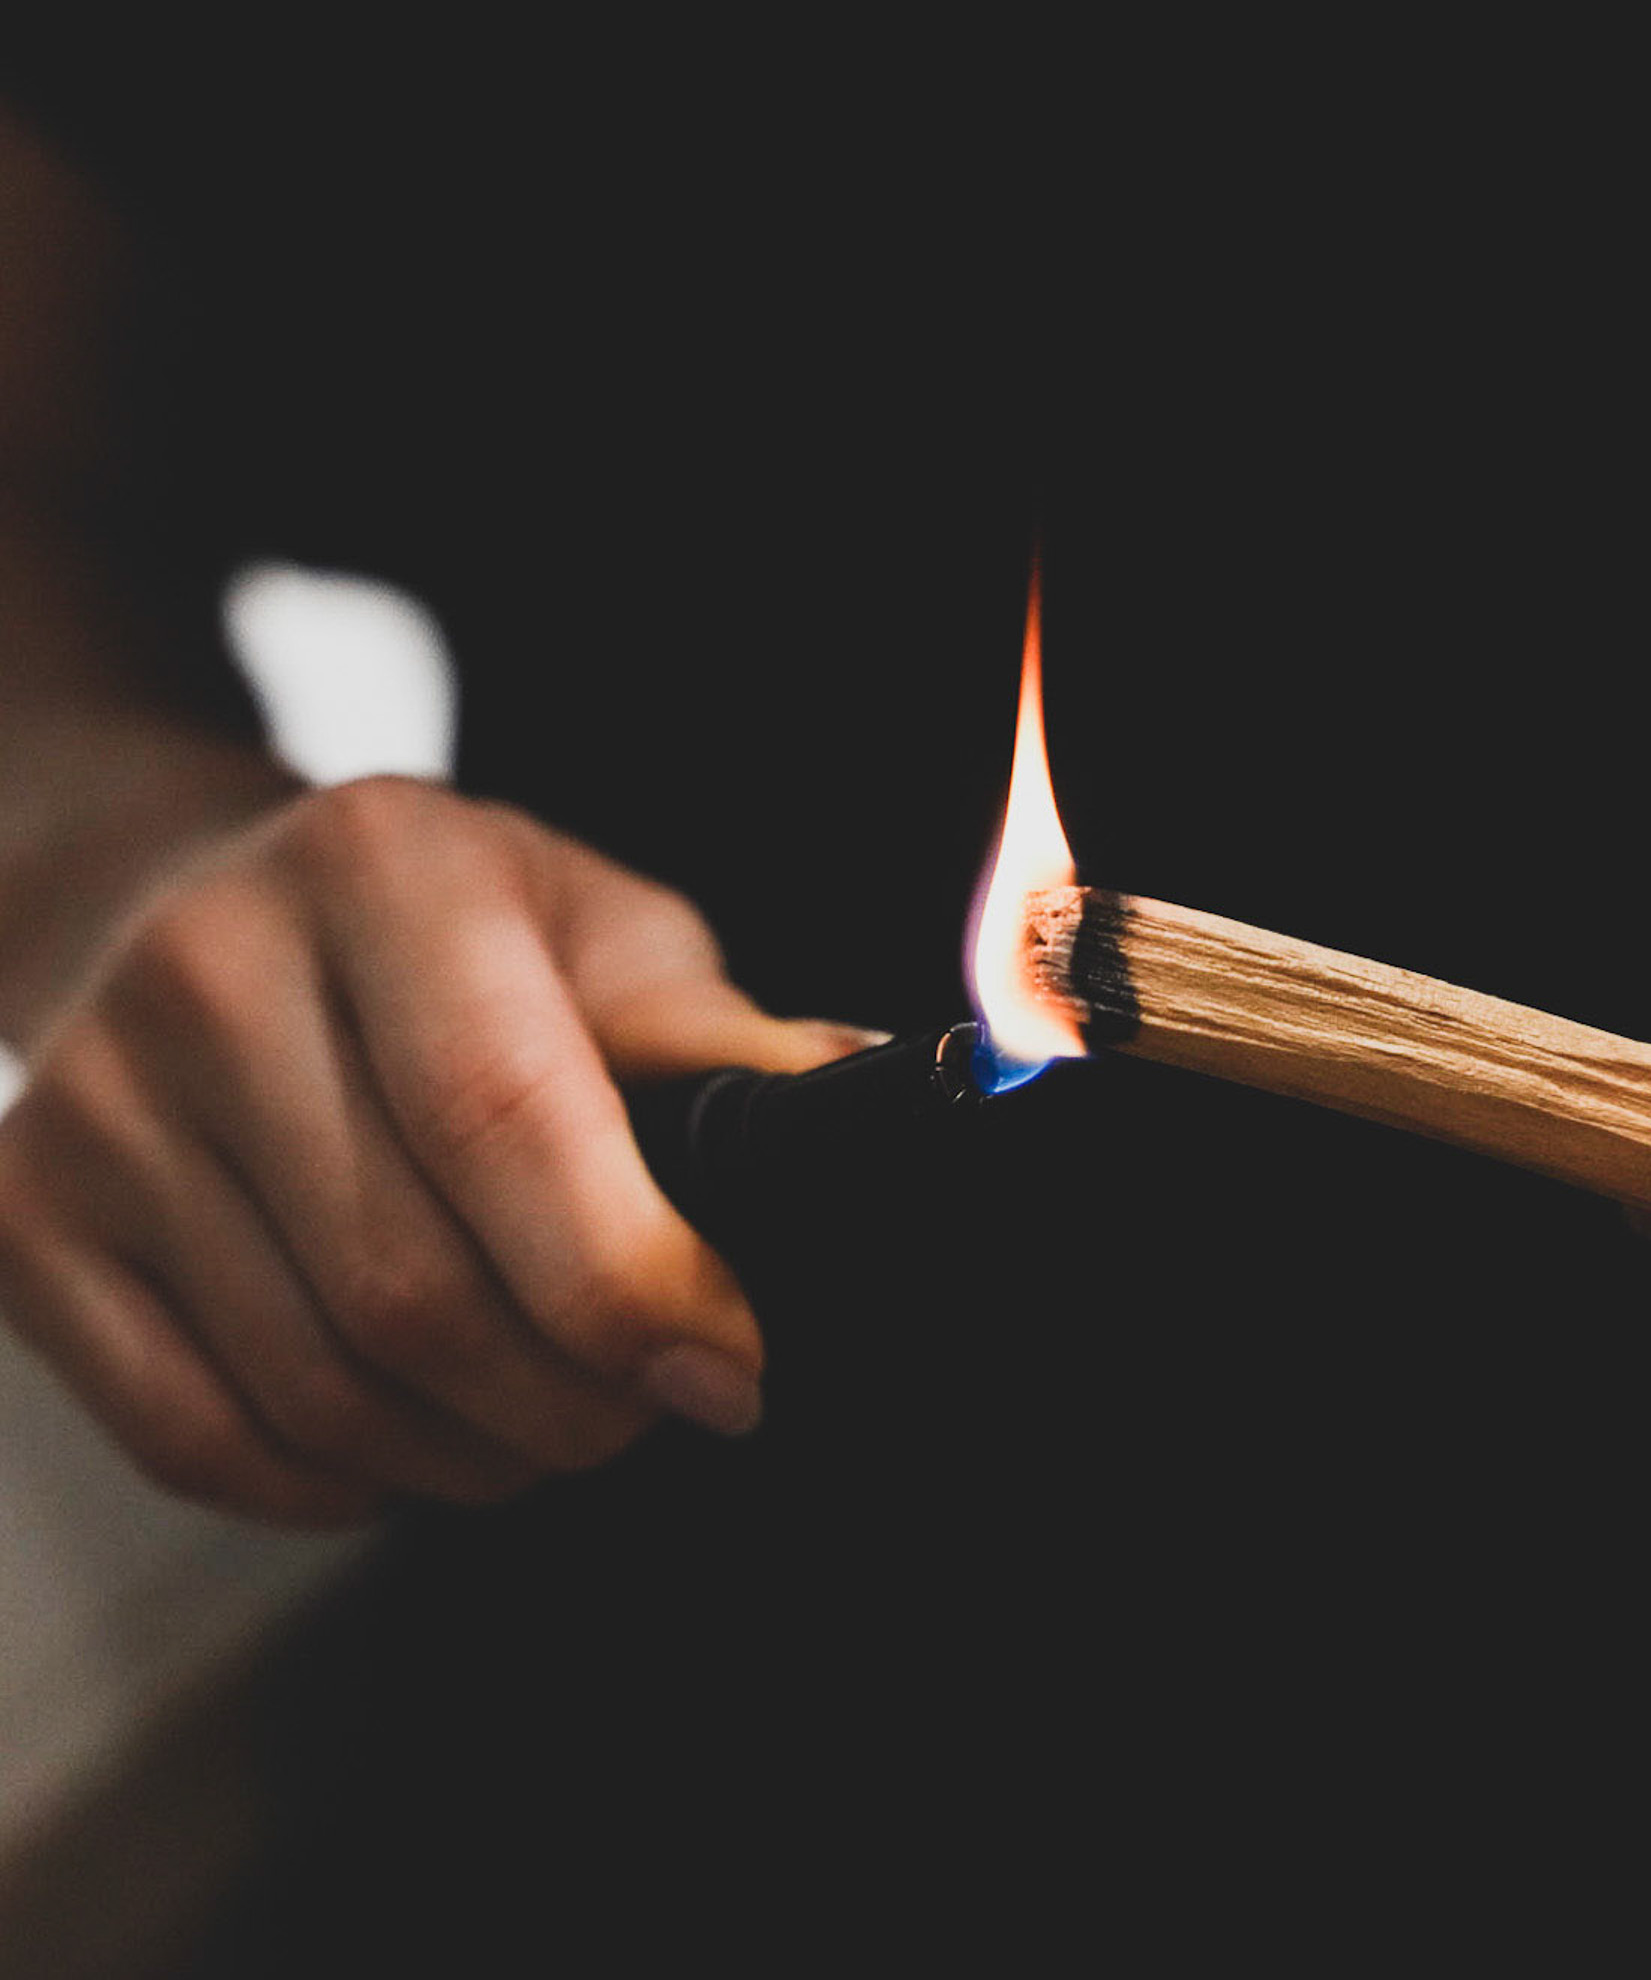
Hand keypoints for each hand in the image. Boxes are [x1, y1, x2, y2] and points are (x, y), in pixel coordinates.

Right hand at [0, 776, 862, 1526]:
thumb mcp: (589, 926)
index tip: (729, 1368)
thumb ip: (708, 1034)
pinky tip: (415, 1442)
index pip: (508, 1117)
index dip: (631, 1280)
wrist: (182, 902)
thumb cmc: (439, 927)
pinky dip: (338, 1482)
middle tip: (651, 1404)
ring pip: (315, 1383)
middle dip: (570, 1397)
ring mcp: (95, 1105)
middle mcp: (210, 972)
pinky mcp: (25, 1221)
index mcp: (383, 870)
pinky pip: (198, 1435)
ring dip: (472, 1453)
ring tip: (551, 1421)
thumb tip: (865, 1109)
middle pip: (412, 1283)